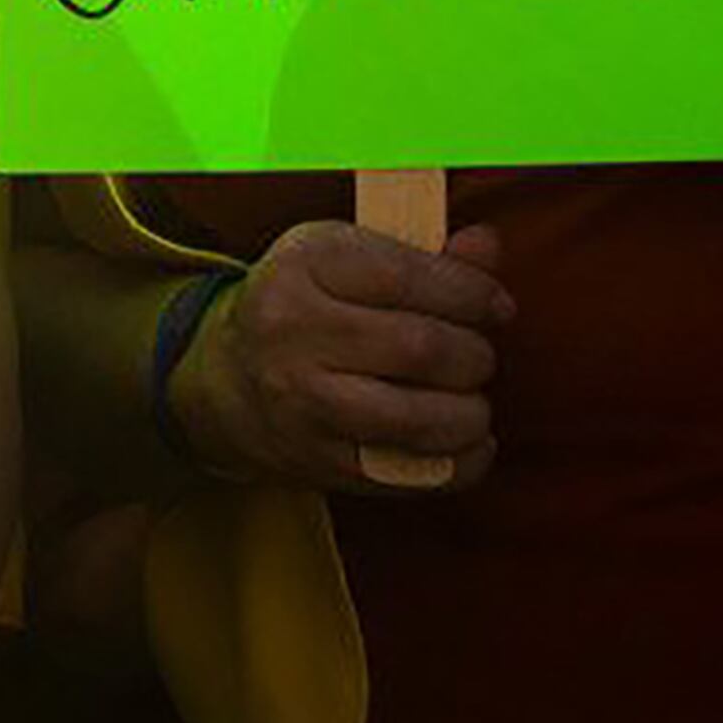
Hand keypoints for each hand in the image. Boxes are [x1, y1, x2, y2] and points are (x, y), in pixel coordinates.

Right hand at [167, 220, 513, 495]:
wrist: (225, 382)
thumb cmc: (304, 309)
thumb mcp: (345, 260)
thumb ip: (423, 254)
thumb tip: (489, 249)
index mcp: (304, 265)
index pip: (409, 277)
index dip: (472, 293)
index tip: (497, 306)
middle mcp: (294, 331)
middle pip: (422, 348)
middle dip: (474, 355)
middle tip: (476, 356)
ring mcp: (303, 402)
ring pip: (420, 417)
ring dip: (471, 412)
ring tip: (469, 400)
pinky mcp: (319, 460)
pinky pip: (412, 472)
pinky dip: (461, 463)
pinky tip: (470, 443)